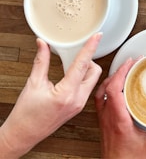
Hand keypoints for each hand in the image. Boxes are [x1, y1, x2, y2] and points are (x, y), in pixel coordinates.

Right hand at [0, 33, 101, 157]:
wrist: (23, 135)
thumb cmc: (26, 114)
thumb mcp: (33, 83)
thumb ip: (42, 61)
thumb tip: (43, 44)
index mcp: (66, 94)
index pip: (82, 65)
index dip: (90, 48)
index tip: (97, 37)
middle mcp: (77, 100)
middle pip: (95, 72)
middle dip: (89, 60)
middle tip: (77, 54)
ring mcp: (80, 104)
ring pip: (93, 80)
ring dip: (86, 70)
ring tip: (71, 66)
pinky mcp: (79, 106)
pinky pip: (88, 87)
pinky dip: (83, 78)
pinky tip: (72, 76)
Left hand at [95, 58, 145, 158]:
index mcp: (118, 119)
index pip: (114, 89)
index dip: (122, 72)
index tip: (133, 63)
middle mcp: (108, 116)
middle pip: (108, 85)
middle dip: (121, 70)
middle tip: (134, 62)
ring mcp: (103, 117)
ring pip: (102, 90)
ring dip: (113, 77)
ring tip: (125, 69)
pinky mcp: (102, 120)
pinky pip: (100, 97)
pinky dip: (107, 87)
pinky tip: (115, 85)